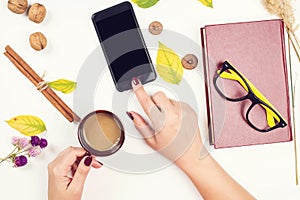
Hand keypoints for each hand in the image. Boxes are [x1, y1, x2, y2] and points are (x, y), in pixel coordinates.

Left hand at [48, 147, 101, 199]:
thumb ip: (82, 171)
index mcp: (57, 169)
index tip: (93, 158)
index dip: (85, 152)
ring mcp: (54, 167)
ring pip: (70, 153)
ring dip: (81, 158)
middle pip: (71, 150)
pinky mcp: (57, 169)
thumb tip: (88, 158)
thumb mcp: (76, 188)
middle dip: (84, 154)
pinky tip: (82, 169)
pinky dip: (77, 161)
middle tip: (94, 162)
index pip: (73, 151)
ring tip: (89, 167)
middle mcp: (53, 166)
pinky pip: (68, 159)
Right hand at [128, 78, 253, 199]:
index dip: (139, 91)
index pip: (147, 102)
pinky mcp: (190, 110)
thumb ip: (141, 125)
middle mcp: (174, 115)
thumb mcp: (152, 141)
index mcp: (163, 123)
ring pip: (168, 98)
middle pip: (159, 95)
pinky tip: (175, 119)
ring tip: (167, 119)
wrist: (192, 154)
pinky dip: (174, 108)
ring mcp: (184, 111)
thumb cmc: (173, 150)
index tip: (136, 84)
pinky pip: (178, 102)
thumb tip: (133, 114)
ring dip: (165, 105)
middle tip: (155, 112)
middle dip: (154, 101)